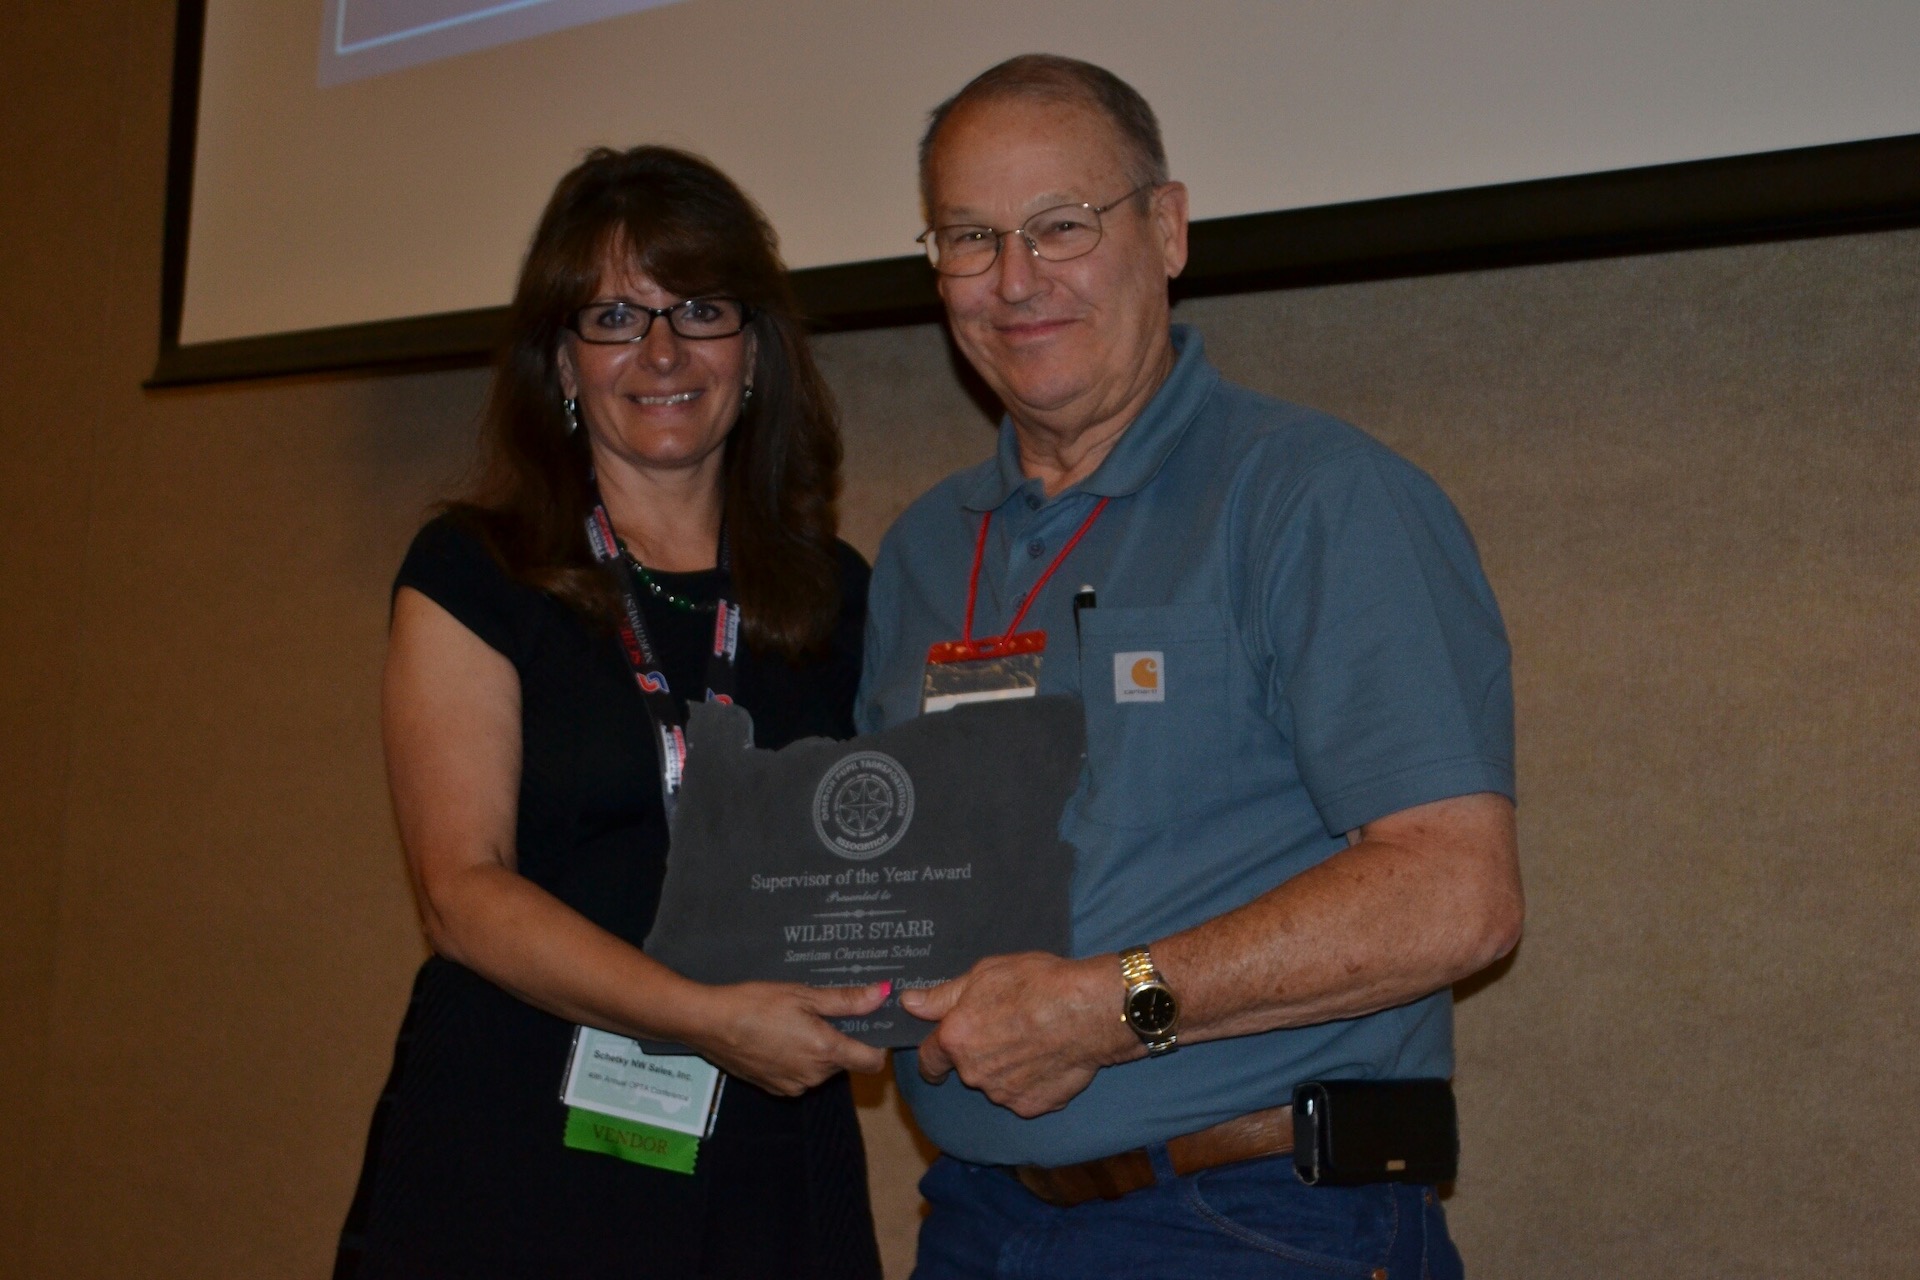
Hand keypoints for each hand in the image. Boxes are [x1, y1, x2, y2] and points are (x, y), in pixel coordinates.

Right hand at [687, 980, 890, 1095]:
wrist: (710, 1024)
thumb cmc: (756, 1003)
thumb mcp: (803, 995)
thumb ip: (846, 1001)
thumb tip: (882, 994)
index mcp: (825, 1051)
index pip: (872, 1061)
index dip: (876, 1043)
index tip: (869, 1024)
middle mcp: (813, 1076)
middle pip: (846, 1062)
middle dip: (841, 1040)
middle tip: (822, 1012)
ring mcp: (793, 1085)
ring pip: (822, 1069)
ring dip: (818, 1050)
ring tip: (795, 1022)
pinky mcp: (776, 1088)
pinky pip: (800, 1076)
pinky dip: (797, 1059)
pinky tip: (779, 1037)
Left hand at [901, 953, 1137, 1116]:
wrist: (1089, 1011)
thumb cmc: (1038, 984)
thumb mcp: (984, 975)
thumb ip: (942, 996)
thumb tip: (909, 1003)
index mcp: (955, 1039)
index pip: (928, 1061)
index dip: (933, 1056)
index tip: (939, 1055)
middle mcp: (974, 1073)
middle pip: (967, 1069)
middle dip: (980, 1053)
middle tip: (1008, 1027)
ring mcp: (1003, 1094)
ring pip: (996, 1083)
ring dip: (1007, 1067)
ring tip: (1035, 1039)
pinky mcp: (1033, 1106)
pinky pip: (1024, 1095)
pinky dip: (1032, 1081)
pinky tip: (1050, 1057)